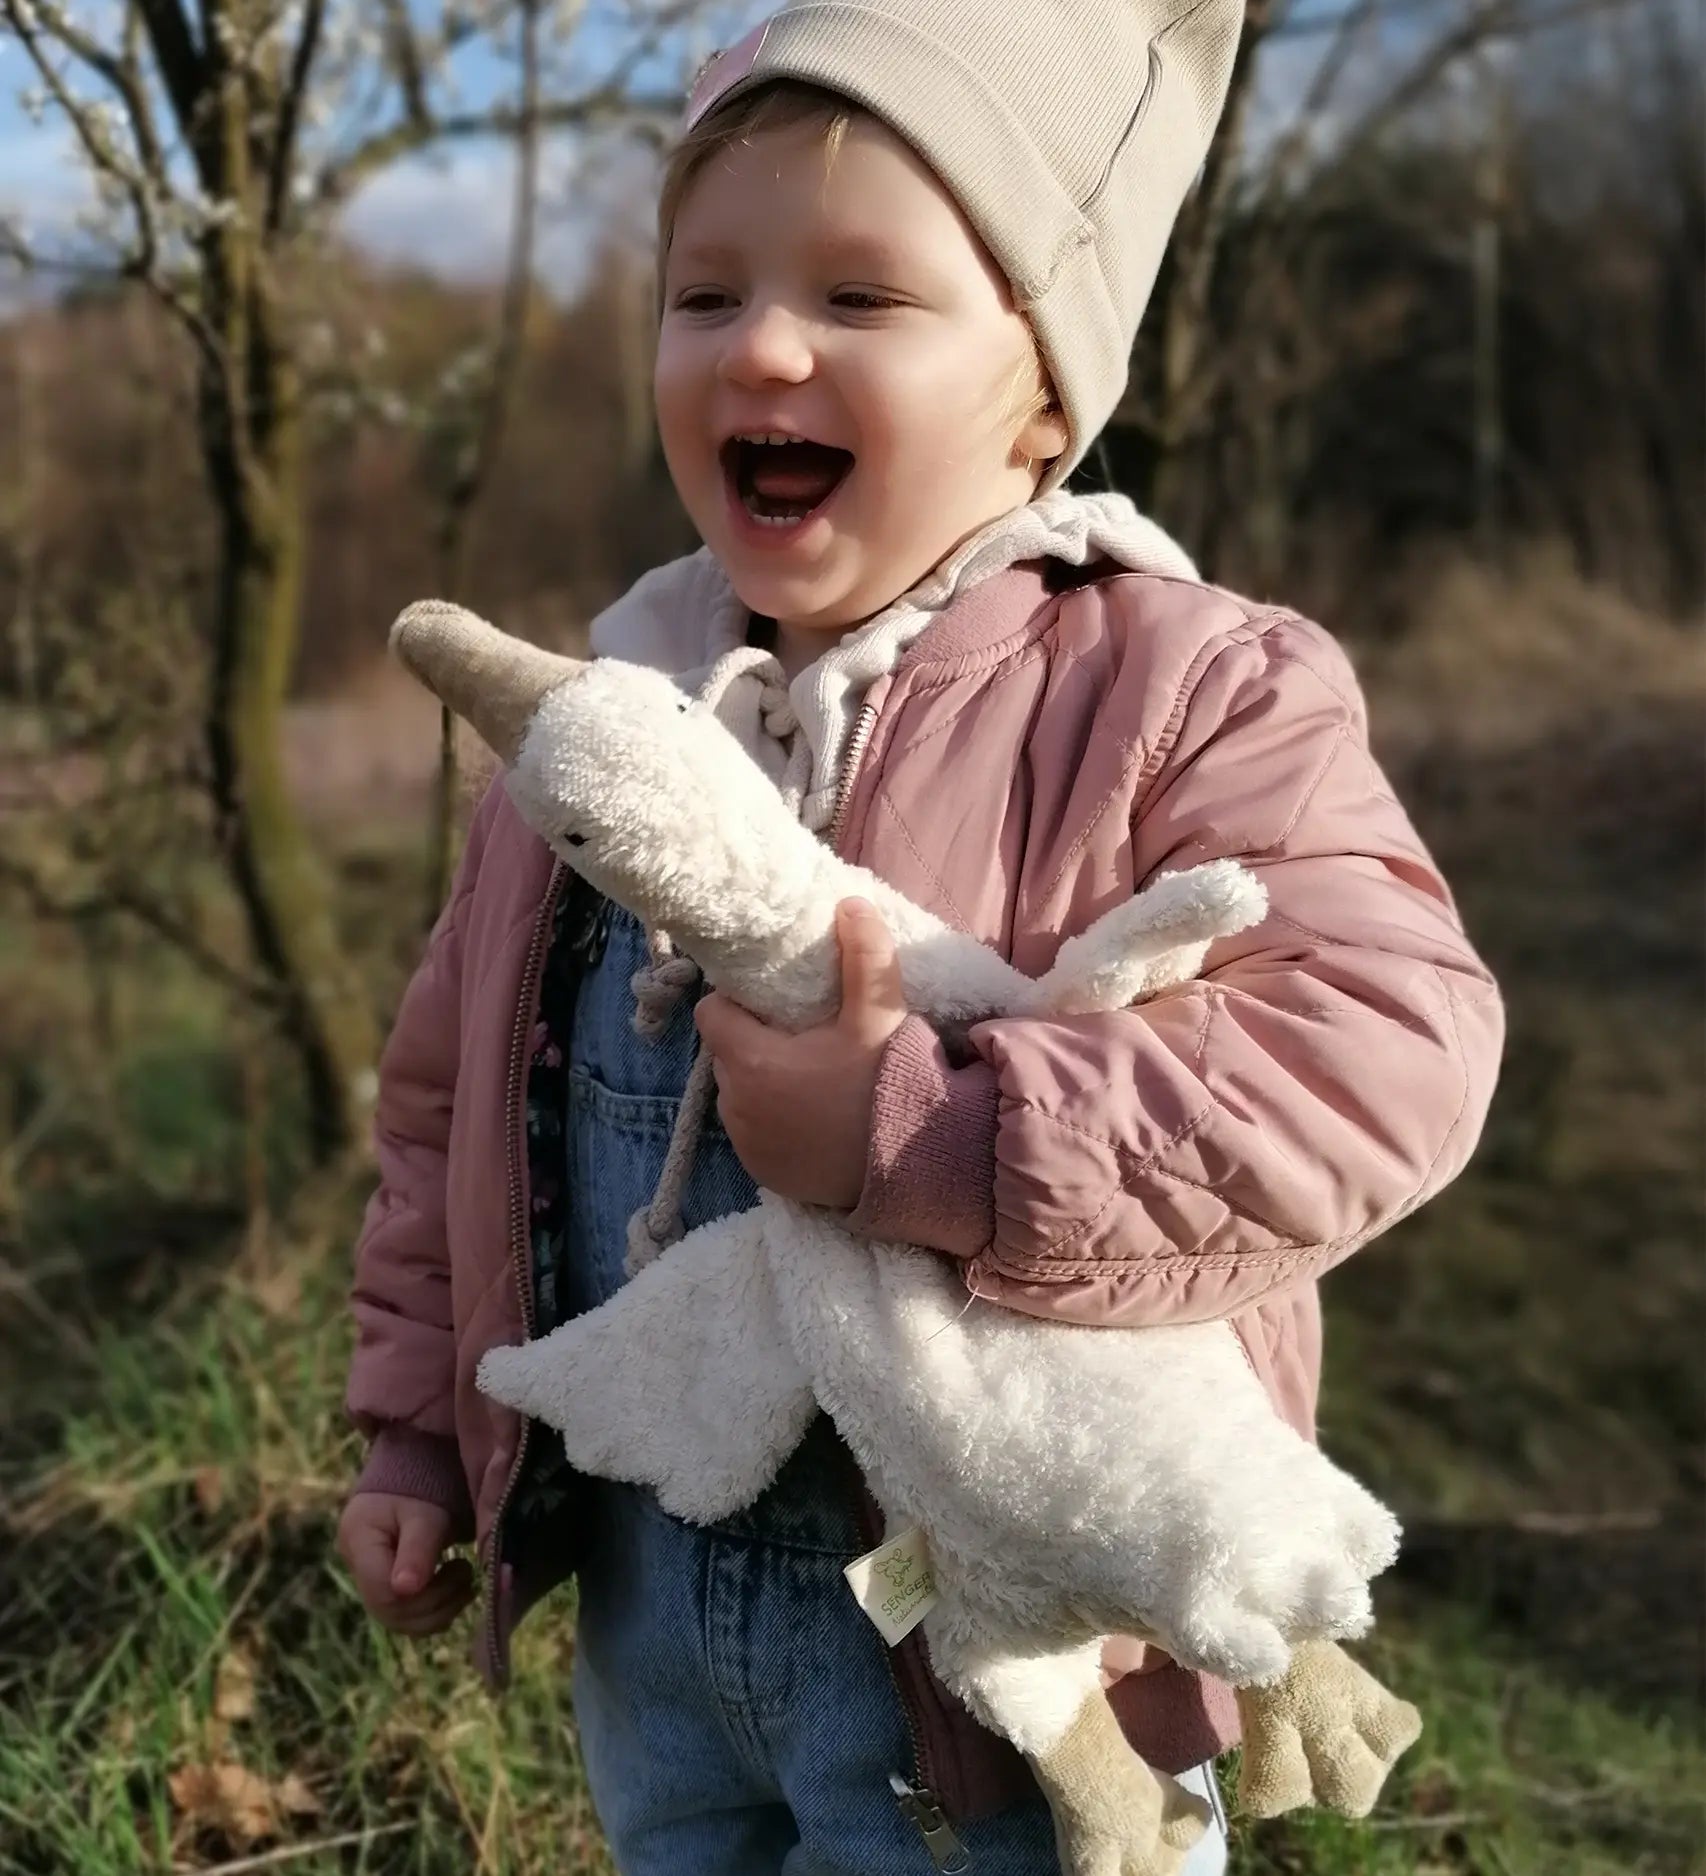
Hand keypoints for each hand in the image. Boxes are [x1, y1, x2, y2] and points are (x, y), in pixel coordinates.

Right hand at [336, 1492, 474, 1635]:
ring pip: (397, 1620)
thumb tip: (405, 1588)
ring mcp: (364, 1579)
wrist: (416, 1479)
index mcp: (358, 1540)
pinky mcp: (381, 1587)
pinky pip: (403, 1615)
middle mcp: (353, 1564)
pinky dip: (432, 1612)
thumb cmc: (423, 1489)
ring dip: (437, 1612)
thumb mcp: (426, 1515)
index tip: (459, 1568)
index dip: (423, 1595)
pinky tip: (455, 1591)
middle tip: (467, 1577)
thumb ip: (418, 1549)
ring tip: (465, 1583)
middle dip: (434, 1604)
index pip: (382, 1590)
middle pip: (388, 1610)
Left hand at [695, 898, 907, 1210]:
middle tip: (805, 1038)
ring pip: (738, 1094)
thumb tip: (849, 904)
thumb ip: (865, 958)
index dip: (738, 1003)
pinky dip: (774, 1122)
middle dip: (754, 1042)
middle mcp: (735, 1105)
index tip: (778, 1005)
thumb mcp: (879, 1018)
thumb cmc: (887, 1086)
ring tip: (813, 1079)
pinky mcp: (762, 1173)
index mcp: (750, 1061)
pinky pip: (754, 1133)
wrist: (911, 1169)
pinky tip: (814, 1118)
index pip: (712, 1014)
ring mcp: (746, 1144)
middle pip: (727, 1054)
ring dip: (762, 1083)